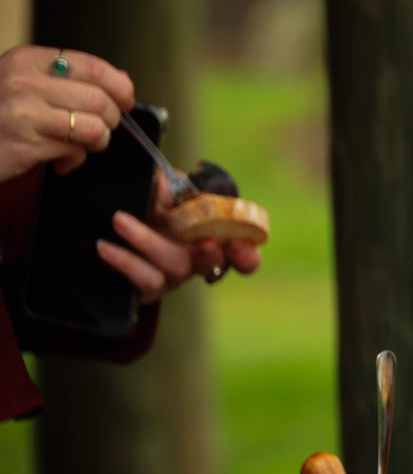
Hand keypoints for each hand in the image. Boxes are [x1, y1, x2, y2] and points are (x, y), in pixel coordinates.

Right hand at [0, 45, 133, 182]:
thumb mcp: (23, 83)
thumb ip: (67, 79)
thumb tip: (122, 80)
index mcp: (26, 60)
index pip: (93, 67)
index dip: (120, 86)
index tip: (126, 100)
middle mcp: (23, 81)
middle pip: (100, 100)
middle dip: (112, 120)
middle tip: (100, 130)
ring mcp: (22, 112)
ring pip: (95, 127)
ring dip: (97, 142)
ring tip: (80, 145)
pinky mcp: (24, 144)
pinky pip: (76, 151)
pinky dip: (76, 160)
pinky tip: (60, 162)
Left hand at [96, 172, 262, 302]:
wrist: (114, 227)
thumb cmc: (153, 207)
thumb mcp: (166, 192)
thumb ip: (174, 186)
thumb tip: (170, 183)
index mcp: (213, 236)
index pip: (243, 255)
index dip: (247, 255)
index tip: (239, 244)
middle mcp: (198, 260)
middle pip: (212, 263)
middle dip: (210, 253)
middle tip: (207, 239)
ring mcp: (174, 277)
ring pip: (173, 266)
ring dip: (147, 241)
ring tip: (119, 219)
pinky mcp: (148, 289)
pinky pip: (142, 279)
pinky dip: (124, 261)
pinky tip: (105, 246)